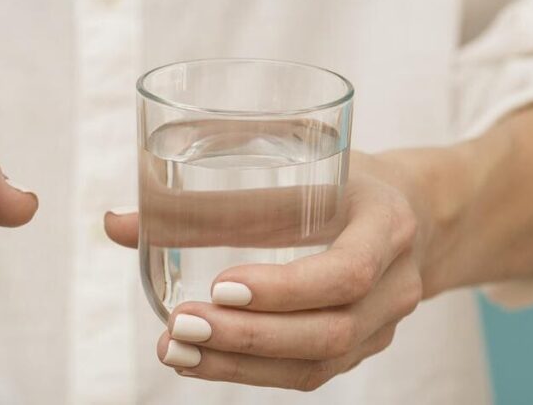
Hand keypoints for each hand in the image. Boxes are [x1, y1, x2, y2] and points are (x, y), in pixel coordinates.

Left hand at [105, 151, 426, 390]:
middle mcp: (396, 282)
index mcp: (387, 224)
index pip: (347, 270)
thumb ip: (211, 190)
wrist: (417, 210)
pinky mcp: (361, 344)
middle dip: (249, 336)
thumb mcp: (299, 159)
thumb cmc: (345, 175)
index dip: (285, 287)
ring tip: (175, 351)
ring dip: (241, 363)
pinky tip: (201, 363)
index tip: (221, 285)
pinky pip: (310, 372)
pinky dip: (252, 371)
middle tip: (181, 326)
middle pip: (330, 330)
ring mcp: (383, 322)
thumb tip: (115, 223)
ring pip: (317, 362)